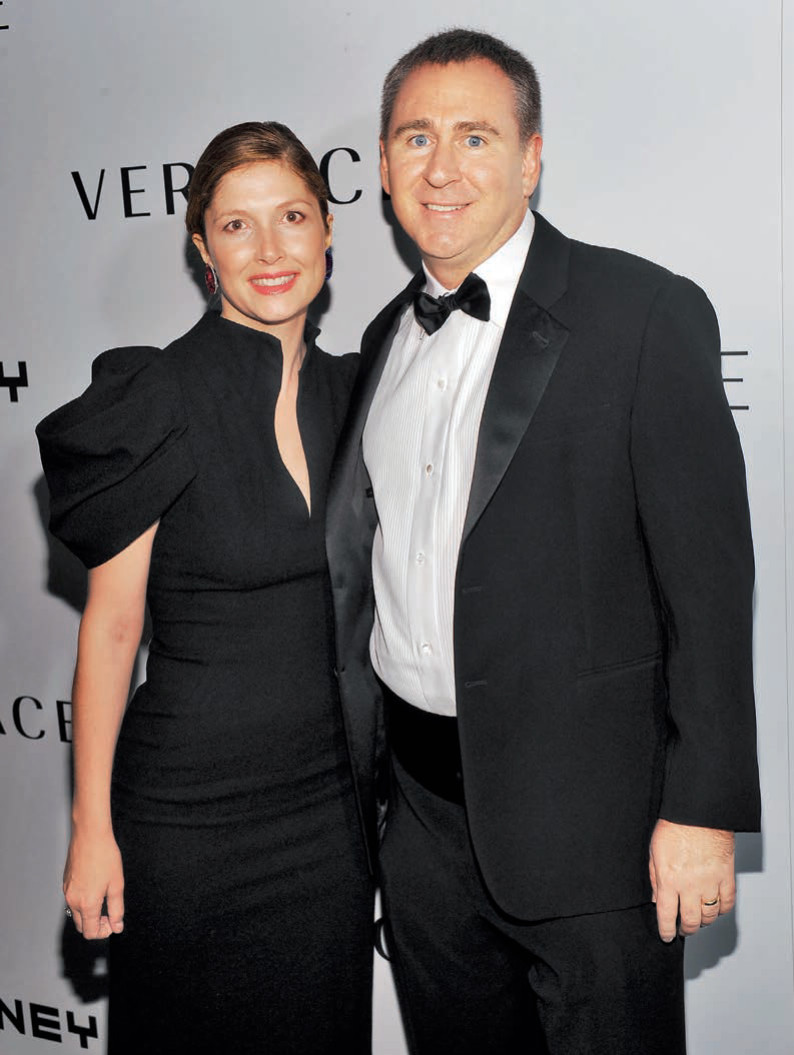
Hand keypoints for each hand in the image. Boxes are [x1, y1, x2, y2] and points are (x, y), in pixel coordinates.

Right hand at [63, 827, 124, 939]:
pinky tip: (96, 887)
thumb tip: (117, 926)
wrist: (90, 834)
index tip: (113, 922)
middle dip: (96, 924)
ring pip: (76, 912)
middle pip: (81, 925)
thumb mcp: (117, 885)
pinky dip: (83, 901)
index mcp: (86, 904)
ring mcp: (67, 891)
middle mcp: (72, 900)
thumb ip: (117, 909)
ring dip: (89, 913)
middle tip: (110, 912)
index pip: (90, 932)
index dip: (103, 932)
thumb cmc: (105, 856)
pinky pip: (72, 900)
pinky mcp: (65, 882)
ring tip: (105, 898)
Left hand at [649, 819, 734, 941]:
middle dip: (686, 930)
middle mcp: (690, 885)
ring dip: (703, 922)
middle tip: (683, 929)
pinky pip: (727, 902)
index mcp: (669, 879)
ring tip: (697, 919)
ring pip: (709, 916)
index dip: (666, 931)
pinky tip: (715, 908)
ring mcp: (710, 882)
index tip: (667, 936)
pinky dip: (721, 910)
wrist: (698, 813)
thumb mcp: (654, 852)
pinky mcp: (726, 877)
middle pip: (691, 921)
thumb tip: (656, 899)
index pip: (667, 916)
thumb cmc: (674, 827)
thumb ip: (654, 878)